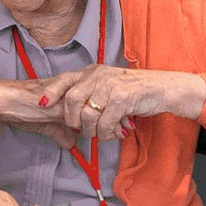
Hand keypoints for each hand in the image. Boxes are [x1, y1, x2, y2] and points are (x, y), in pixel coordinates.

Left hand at [36, 65, 205, 141]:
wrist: (164, 89)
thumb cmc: (134, 91)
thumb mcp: (108, 87)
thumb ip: (90, 95)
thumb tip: (68, 114)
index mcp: (92, 71)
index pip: (64, 79)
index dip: (51, 93)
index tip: (41, 104)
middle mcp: (99, 75)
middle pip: (72, 100)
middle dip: (72, 119)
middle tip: (79, 129)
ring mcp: (111, 85)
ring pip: (88, 114)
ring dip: (92, 130)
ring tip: (101, 133)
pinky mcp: (123, 98)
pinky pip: (105, 122)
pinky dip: (106, 132)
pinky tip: (114, 133)